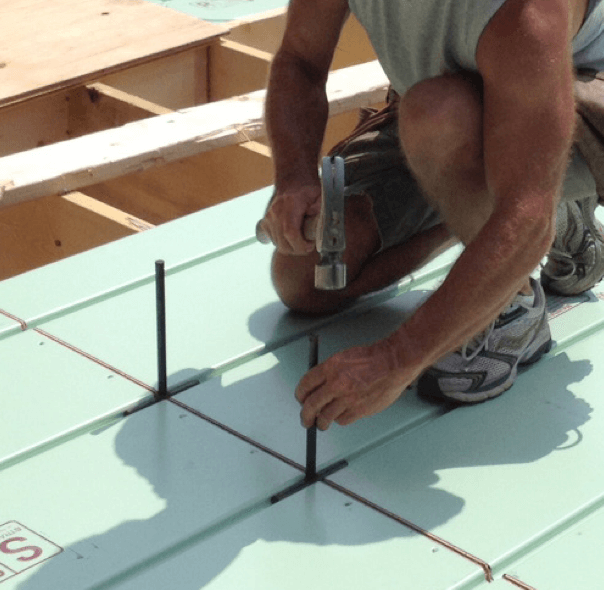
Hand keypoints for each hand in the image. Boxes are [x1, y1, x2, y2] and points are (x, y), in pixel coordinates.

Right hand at [257, 185, 320, 254]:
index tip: (310, 245)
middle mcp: (276, 212)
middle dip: (298, 249)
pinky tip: (291, 237)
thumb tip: (317, 220)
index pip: (291, 233)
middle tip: (308, 245)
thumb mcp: (319, 196)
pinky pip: (273, 240)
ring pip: (278, 244)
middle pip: (283, 243)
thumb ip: (320, 208)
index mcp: (290, 205)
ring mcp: (269, 218)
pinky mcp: (265, 223)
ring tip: (301, 240)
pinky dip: (283, 243)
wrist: (293, 182)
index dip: (301, 245)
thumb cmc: (308, 191)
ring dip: (291, 247)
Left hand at [295, 339, 414, 429]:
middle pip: (311, 405)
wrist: (392, 363)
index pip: (305, 385)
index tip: (301, 399)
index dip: (300, 395)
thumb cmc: (371, 358)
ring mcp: (348, 399)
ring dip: (321, 422)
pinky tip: (341, 416)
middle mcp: (336, 384)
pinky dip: (340, 419)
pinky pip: (342, 420)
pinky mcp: (359, 410)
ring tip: (321, 423)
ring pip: (325, 417)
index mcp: (330, 368)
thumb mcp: (342, 358)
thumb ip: (328, 373)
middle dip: (305, 415)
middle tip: (305, 420)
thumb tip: (318, 388)